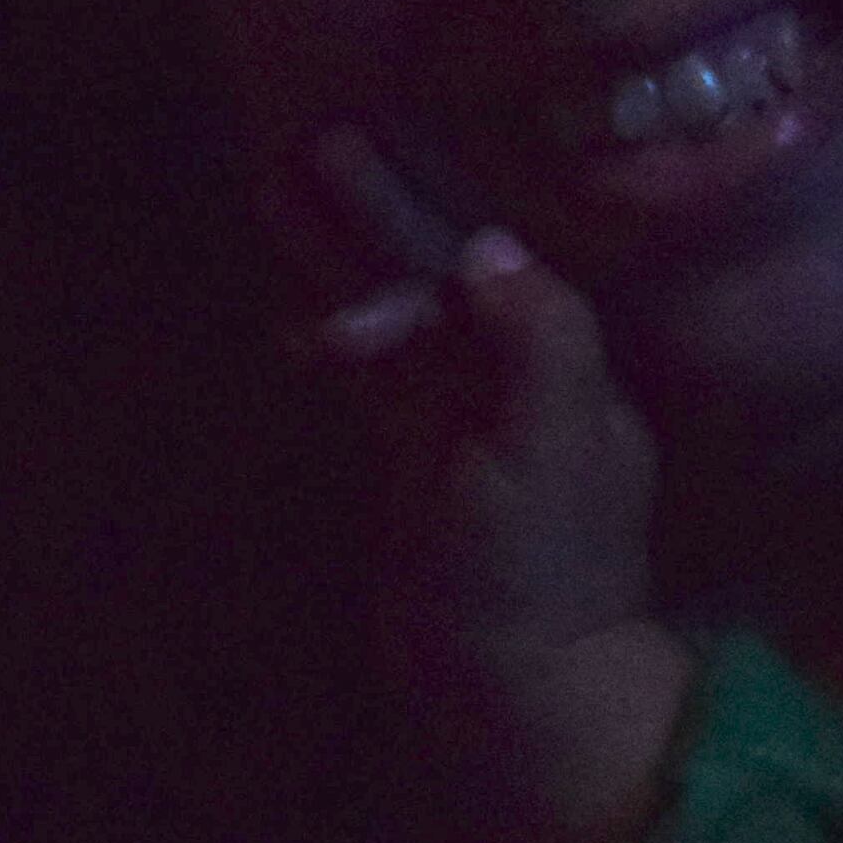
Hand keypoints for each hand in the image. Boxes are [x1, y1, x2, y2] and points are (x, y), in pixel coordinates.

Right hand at [297, 129, 694, 842]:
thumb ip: (537, 341)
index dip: (420, 202)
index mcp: (566, 363)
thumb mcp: (554, 447)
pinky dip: (345, 340)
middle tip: (304, 146)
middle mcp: (523, 379)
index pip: (487, 256)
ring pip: (403, 317)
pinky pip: (382, 377)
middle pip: (441, 273)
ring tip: (276, 195)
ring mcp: (470, 422)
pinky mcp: (424, 467)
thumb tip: (490, 246)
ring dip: (345, 261)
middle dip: (373, 214)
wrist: (512, 695)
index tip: (354, 150)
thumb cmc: (537, 573)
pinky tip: (298, 316)